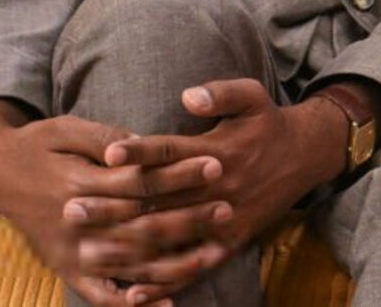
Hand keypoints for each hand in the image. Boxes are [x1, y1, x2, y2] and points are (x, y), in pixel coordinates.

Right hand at [0, 99, 223, 306]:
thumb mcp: (67, 129)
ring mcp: (71, 250)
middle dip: (186, 218)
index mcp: (77, 183)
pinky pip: (100, 294)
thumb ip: (105, 137)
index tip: (215, 163)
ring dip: (171, 262)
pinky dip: (131, 302)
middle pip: (139, 224)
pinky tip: (166, 301)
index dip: (177, 173)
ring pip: (127, 263)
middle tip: (226, 207)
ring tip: (211, 253)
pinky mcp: (66, 268)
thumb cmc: (38, 145)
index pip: (137, 181)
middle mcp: (75, 222)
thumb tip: (144, 142)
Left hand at [85, 79, 345, 300]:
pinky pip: (193, 266)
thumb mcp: (253, 96)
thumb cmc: (268, 124)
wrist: (308, 155)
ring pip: (169, 236)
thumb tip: (188, 96)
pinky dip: (163, 281)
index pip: (173, 152)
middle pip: (160, 200)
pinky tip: (131, 290)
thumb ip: (221, 92)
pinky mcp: (229, 242)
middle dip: (114, 206)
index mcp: (219, 151)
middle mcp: (218, 187)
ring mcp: (223, 219)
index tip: (108, 153)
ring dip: (126, 246)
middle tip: (71, 209)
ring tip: (86, 249)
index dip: (142, 151)